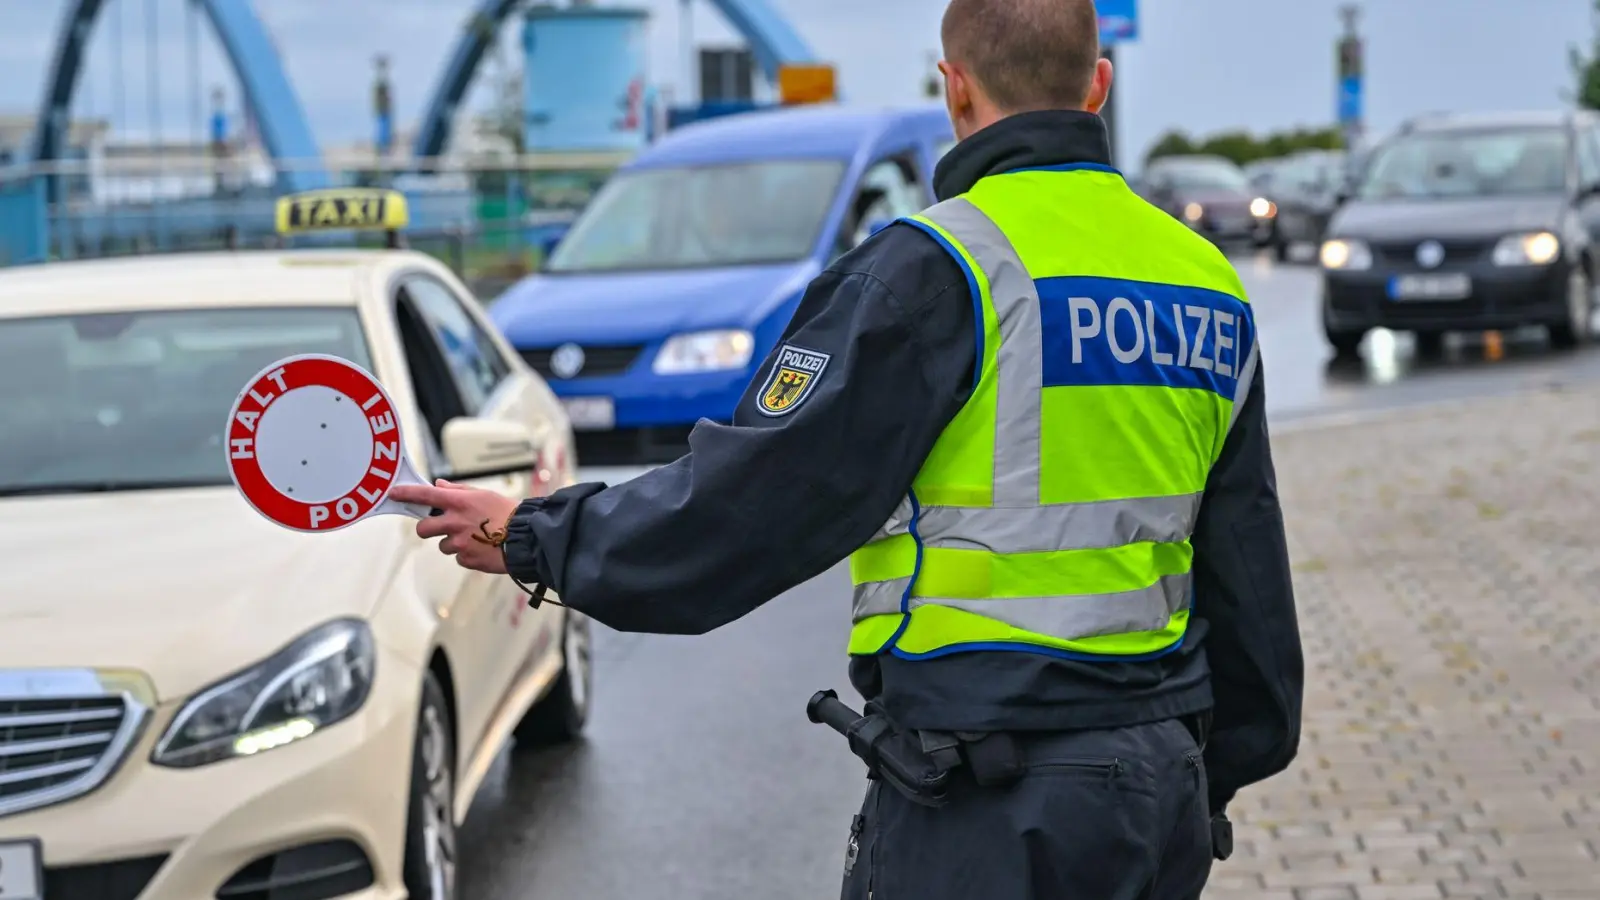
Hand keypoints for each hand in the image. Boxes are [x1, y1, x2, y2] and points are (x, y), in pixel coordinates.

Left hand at [389, 480, 521, 574]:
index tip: (393, 493)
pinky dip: (467, 554)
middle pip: (423, 529)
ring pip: (442, 545)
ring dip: (453, 543)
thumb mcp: (484, 495)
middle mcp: (455, 522)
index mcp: (459, 502)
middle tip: (441, 528)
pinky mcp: (466, 560)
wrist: (526, 538)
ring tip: (476, 538)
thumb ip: (458, 491)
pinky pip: (458, 558)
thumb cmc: (508, 513)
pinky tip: (483, 548)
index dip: (406, 493)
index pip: (425, 495)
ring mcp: (459, 543)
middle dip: (428, 529)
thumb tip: (438, 485)